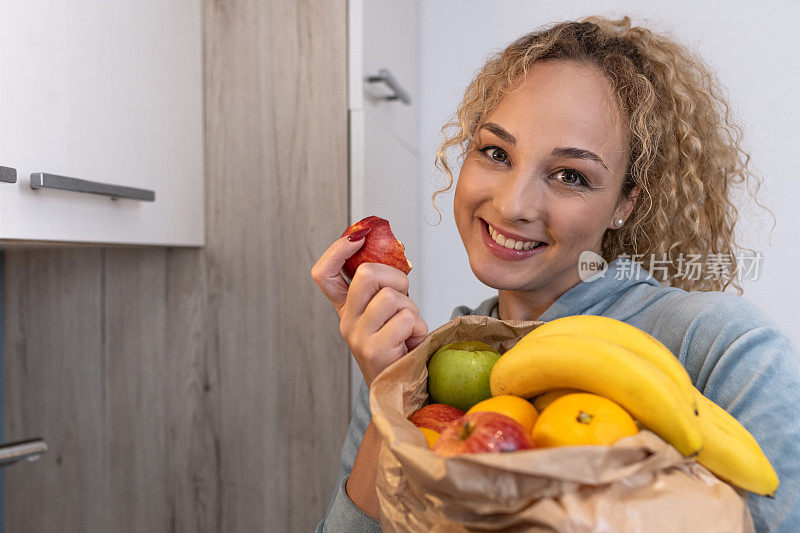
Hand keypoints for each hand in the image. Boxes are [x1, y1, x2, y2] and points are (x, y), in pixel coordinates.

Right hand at [311, 233, 427, 386]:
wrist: (401, 386)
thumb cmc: (399, 346)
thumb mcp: (386, 313)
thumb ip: (384, 287)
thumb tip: (397, 254)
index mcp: (346, 308)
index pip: (324, 274)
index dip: (337, 250)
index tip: (357, 238)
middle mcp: (346, 321)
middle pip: (366, 274)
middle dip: (396, 278)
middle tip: (404, 298)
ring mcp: (357, 336)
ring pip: (392, 297)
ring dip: (412, 308)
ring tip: (409, 328)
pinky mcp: (375, 349)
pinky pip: (407, 319)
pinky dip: (419, 327)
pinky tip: (412, 342)